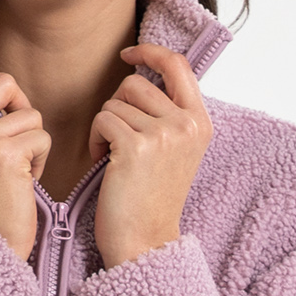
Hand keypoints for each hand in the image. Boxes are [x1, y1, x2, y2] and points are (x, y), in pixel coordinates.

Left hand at [90, 45, 211, 267]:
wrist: (145, 242)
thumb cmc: (151, 199)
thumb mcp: (175, 151)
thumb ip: (169, 114)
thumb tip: (142, 73)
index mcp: (200, 122)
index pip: (178, 65)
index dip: (150, 52)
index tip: (128, 54)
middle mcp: (187, 124)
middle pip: (136, 83)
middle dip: (118, 106)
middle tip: (118, 139)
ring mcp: (164, 134)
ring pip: (115, 102)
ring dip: (105, 126)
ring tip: (113, 156)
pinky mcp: (137, 146)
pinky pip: (103, 119)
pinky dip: (95, 139)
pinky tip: (103, 162)